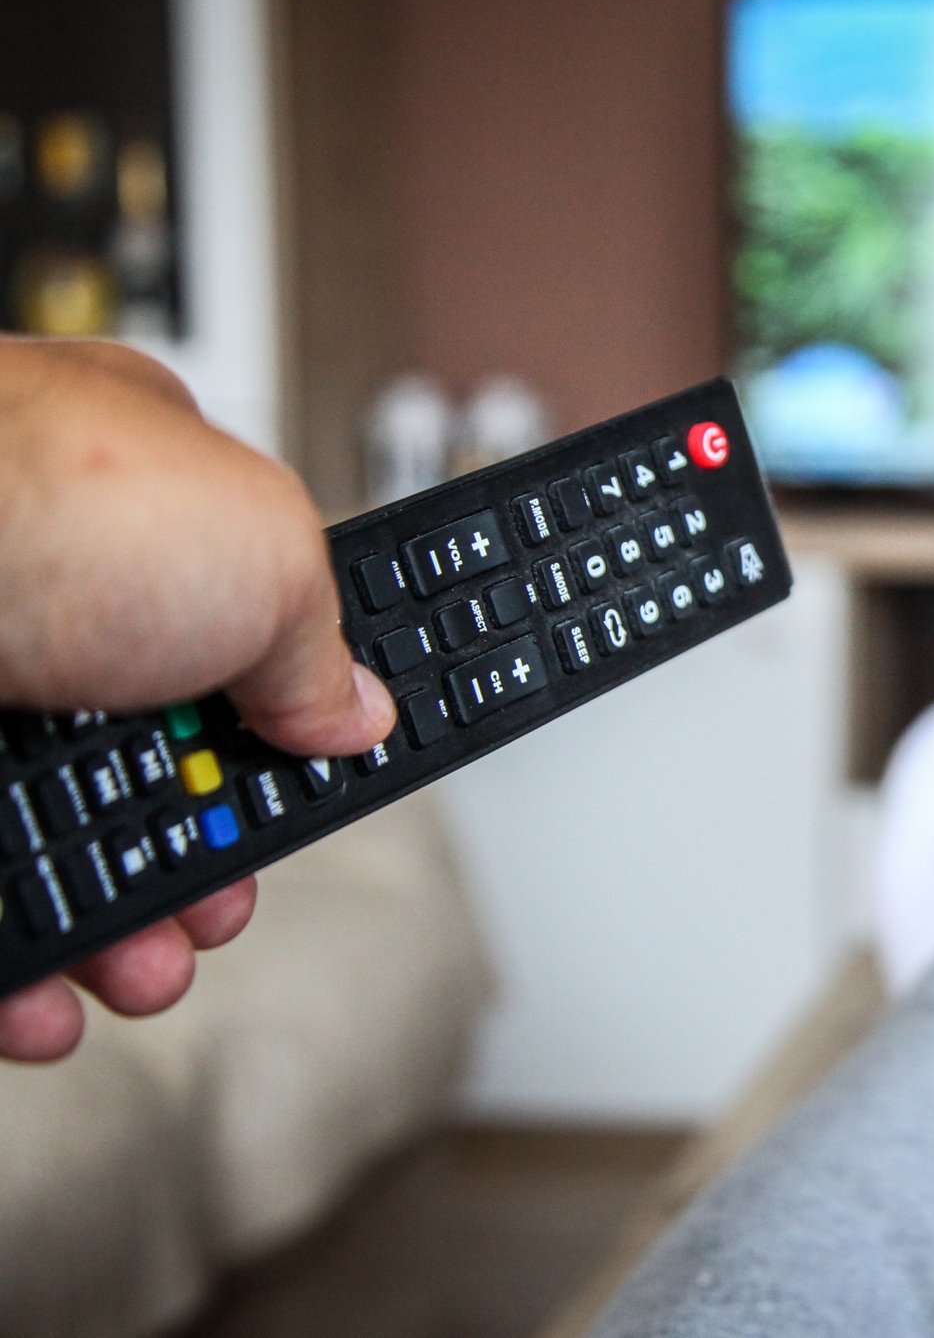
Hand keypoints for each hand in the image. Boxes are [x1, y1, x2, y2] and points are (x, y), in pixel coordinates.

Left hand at [0, 338, 395, 1060]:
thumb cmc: (39, 500)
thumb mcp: (270, 558)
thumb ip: (320, 647)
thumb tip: (349, 707)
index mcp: (144, 495)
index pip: (236, 614)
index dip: (280, 711)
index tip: (302, 783)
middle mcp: (42, 575)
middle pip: (148, 745)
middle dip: (196, 848)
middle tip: (218, 896)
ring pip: (54, 828)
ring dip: (113, 922)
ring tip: (145, 968)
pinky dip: (15, 954)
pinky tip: (44, 991)